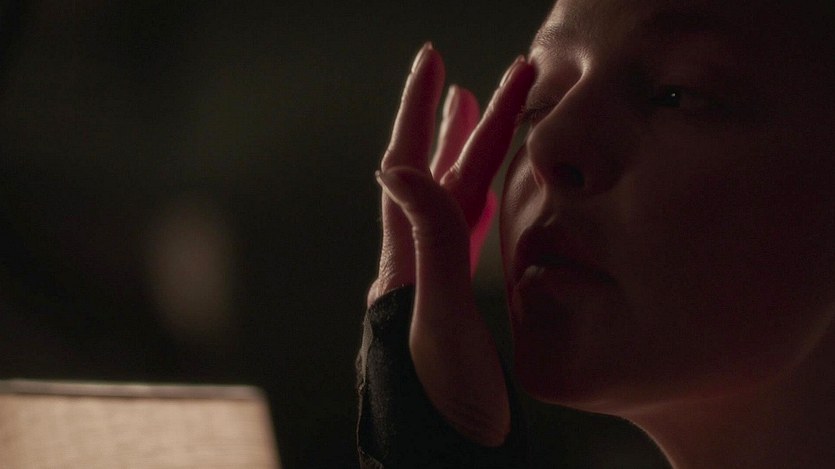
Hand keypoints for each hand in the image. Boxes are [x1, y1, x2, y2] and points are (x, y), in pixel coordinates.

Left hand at [368, 42, 534, 446]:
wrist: (445, 461)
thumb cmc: (446, 406)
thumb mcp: (439, 320)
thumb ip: (428, 243)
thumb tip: (397, 164)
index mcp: (406, 263)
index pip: (411, 168)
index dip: (421, 112)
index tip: (434, 60)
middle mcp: (412, 267)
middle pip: (437, 178)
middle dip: (460, 124)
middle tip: (479, 77)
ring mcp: (430, 287)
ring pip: (450, 205)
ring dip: (464, 158)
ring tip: (474, 116)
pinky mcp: (449, 308)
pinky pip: (462, 240)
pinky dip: (476, 205)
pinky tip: (484, 195)